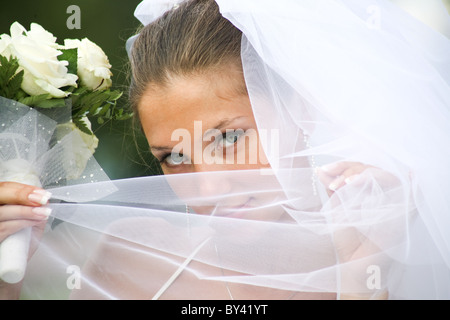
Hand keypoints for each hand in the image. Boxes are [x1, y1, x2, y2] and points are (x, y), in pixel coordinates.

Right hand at [0, 181, 50, 298]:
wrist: (7, 272)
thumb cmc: (16, 248)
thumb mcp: (28, 229)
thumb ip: (34, 216)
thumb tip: (46, 202)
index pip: (4, 189)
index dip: (22, 189)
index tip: (41, 192)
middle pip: (1, 194)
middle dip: (22, 195)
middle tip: (42, 199)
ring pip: (2, 213)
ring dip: (26, 211)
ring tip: (44, 212)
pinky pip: (3, 227)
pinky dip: (20, 223)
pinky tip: (34, 221)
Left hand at [317, 162, 391, 298]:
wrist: (354, 262)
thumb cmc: (347, 238)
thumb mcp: (336, 207)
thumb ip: (332, 188)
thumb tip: (320, 170)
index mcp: (367, 190)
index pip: (357, 168)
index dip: (341, 166)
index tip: (323, 170)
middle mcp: (382, 193)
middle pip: (370, 168)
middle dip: (348, 170)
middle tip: (333, 183)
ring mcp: (394, 202)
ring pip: (385, 177)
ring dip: (364, 175)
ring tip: (346, 184)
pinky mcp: (403, 214)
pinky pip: (409, 195)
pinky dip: (404, 184)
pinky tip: (399, 175)